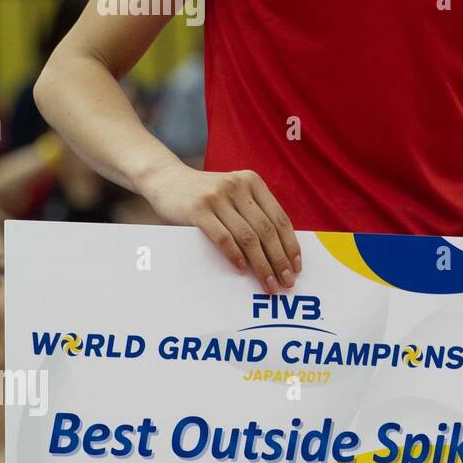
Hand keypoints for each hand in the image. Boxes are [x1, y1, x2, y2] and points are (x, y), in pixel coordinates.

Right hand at [139, 162, 300, 292]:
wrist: (166, 179)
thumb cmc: (206, 194)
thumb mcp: (235, 194)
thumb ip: (254, 213)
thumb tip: (280, 251)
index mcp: (253, 182)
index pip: (280, 218)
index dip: (290, 245)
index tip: (296, 267)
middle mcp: (238, 186)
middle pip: (267, 230)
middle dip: (279, 260)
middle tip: (285, 282)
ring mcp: (217, 197)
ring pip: (248, 237)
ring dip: (261, 264)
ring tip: (268, 283)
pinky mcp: (198, 209)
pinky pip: (223, 237)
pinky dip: (235, 255)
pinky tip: (243, 270)